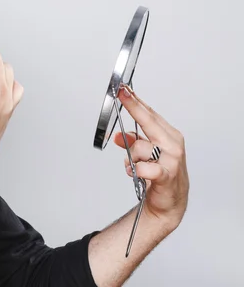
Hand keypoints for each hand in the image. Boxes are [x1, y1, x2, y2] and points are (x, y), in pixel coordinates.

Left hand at [113, 84, 189, 229]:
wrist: (170, 200)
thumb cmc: (159, 172)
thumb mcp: (143, 154)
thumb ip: (132, 141)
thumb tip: (118, 135)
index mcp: (168, 135)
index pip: (149, 114)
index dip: (136, 101)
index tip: (123, 89)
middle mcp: (172, 143)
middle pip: (149, 121)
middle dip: (134, 107)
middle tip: (122, 95)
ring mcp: (172, 158)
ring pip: (140, 147)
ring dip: (132, 157)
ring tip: (136, 165)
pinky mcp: (167, 174)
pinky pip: (145, 168)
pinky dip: (137, 169)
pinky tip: (136, 171)